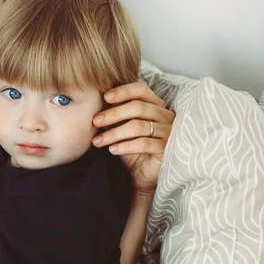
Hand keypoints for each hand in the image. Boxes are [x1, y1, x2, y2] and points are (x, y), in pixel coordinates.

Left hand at [92, 82, 174, 196]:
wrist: (140, 174)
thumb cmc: (130, 147)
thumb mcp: (121, 127)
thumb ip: (115, 114)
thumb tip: (96, 102)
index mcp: (155, 104)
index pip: (141, 90)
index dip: (123, 91)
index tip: (105, 97)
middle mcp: (165, 115)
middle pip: (138, 107)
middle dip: (113, 114)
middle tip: (95, 122)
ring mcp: (168, 131)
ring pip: (139, 126)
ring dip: (114, 133)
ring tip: (98, 141)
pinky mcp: (167, 148)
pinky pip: (144, 143)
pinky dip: (125, 146)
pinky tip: (112, 150)